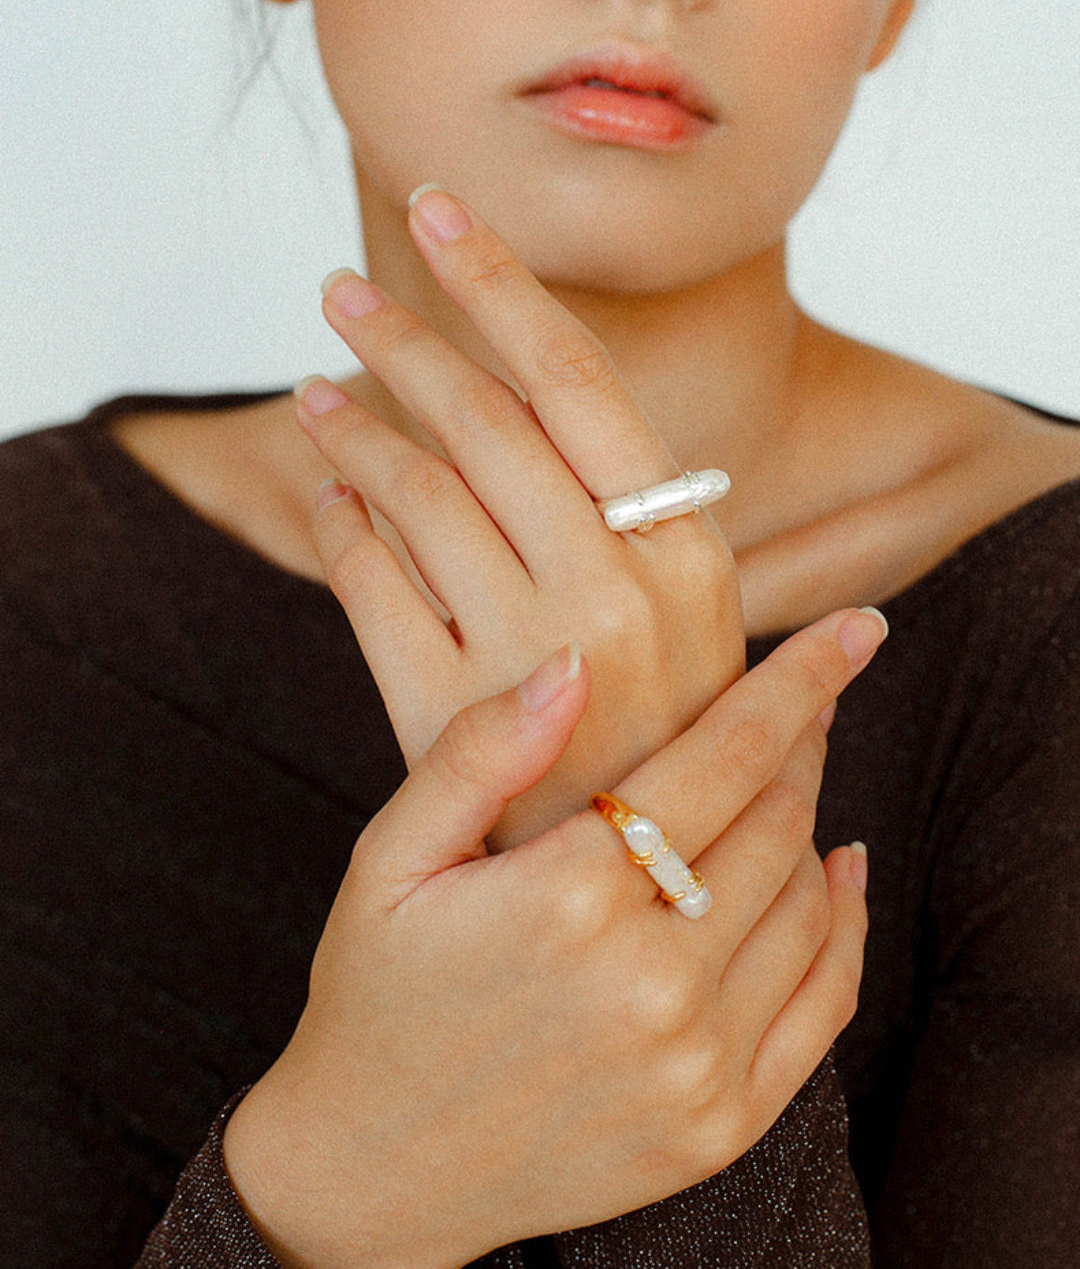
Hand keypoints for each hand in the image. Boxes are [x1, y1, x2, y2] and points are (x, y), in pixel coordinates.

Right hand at [222, 607, 882, 1268]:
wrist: (376, 1168)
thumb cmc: (379, 993)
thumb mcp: (391, 856)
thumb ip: (480, 752)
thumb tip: (572, 662)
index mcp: (569, 897)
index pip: (726, 756)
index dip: (800, 682)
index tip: (855, 630)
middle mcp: (650, 980)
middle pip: (776, 819)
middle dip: (803, 740)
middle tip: (804, 696)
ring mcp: (695, 1062)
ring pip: (807, 899)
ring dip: (812, 821)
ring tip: (789, 777)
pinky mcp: (719, 1124)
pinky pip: (824, 1002)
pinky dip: (845, 926)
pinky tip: (837, 873)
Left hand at [297, 187, 742, 844]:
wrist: (656, 886)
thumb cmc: (679, 735)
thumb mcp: (697, 617)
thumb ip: (639, 512)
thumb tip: (557, 390)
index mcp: (690, 553)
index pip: (580, 380)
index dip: (498, 284)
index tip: (435, 212)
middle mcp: (617, 593)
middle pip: (483, 421)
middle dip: (402, 340)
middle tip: (341, 292)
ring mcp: (529, 659)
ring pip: (415, 496)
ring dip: (354, 430)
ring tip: (315, 393)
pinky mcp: (448, 720)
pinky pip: (370, 592)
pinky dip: (339, 530)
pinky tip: (328, 497)